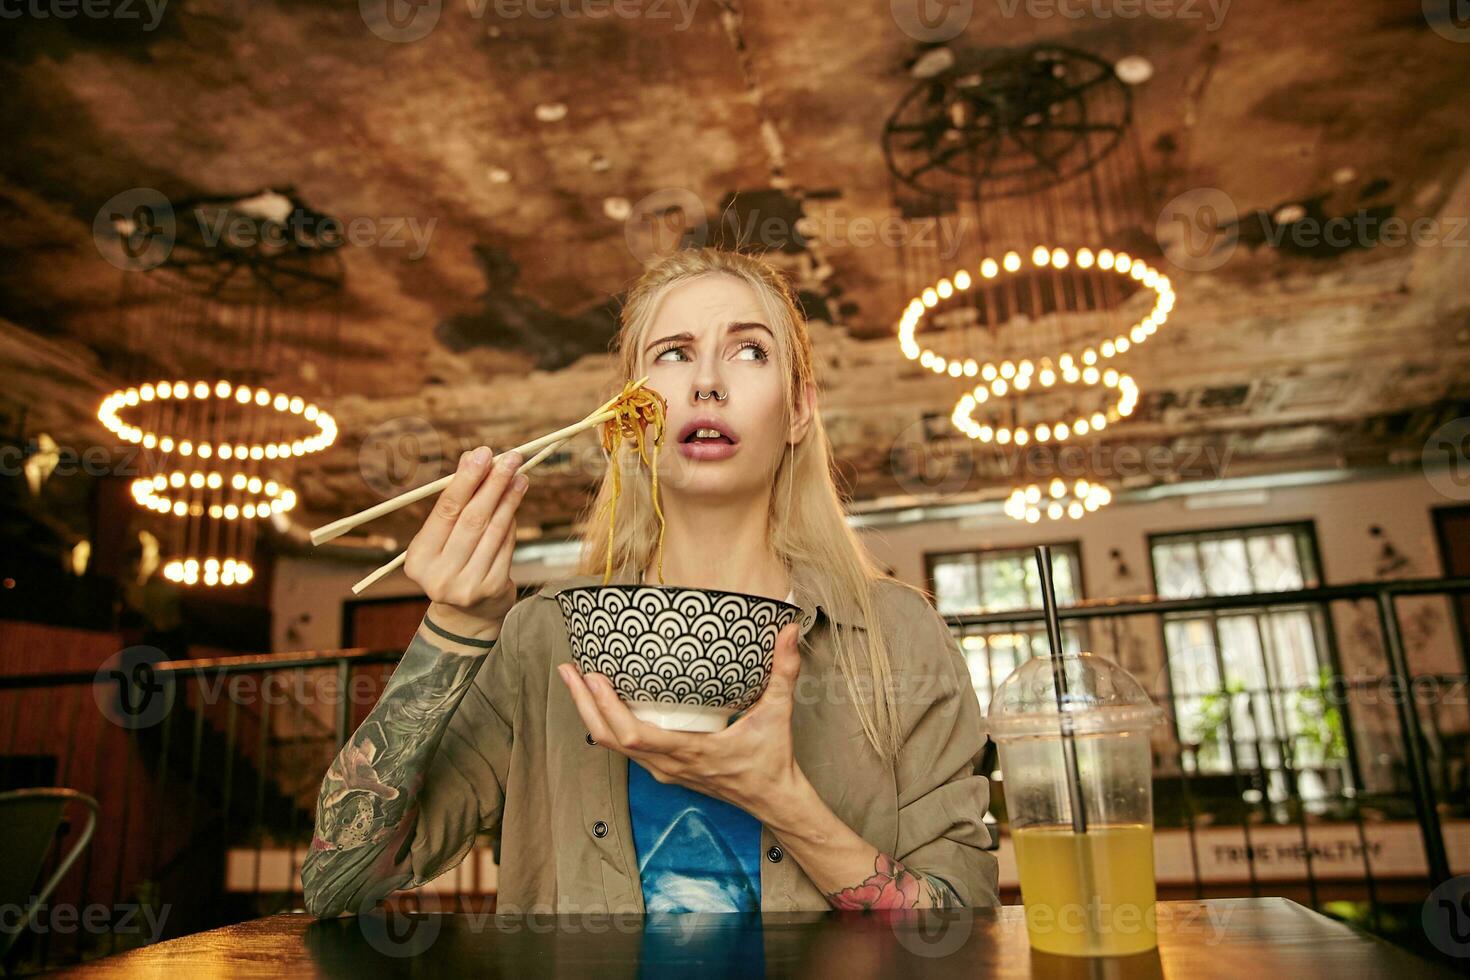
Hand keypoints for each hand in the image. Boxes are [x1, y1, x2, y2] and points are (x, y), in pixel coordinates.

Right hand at [405, 445, 528, 638]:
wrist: (467, 613)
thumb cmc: (452, 561)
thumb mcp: (443, 537)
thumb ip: (456, 501)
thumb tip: (472, 457)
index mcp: (418, 559)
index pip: (445, 511)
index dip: (466, 480)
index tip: (483, 454)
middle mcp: (439, 576)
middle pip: (472, 519)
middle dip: (493, 483)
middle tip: (510, 457)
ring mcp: (467, 585)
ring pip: (493, 530)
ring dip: (509, 498)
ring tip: (519, 474)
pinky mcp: (492, 588)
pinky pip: (505, 544)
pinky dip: (512, 519)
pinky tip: (516, 498)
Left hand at [557, 621, 806, 820]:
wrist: (772, 802)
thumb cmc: (772, 761)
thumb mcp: (778, 715)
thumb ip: (784, 672)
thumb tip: (789, 631)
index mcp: (689, 751)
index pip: (633, 735)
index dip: (606, 708)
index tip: (592, 676)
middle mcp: (668, 764)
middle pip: (609, 739)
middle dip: (584, 704)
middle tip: (569, 669)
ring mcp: (663, 770)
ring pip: (612, 745)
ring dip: (591, 714)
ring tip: (577, 679)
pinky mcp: (665, 770)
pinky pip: (625, 749)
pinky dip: (607, 724)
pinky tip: (603, 701)